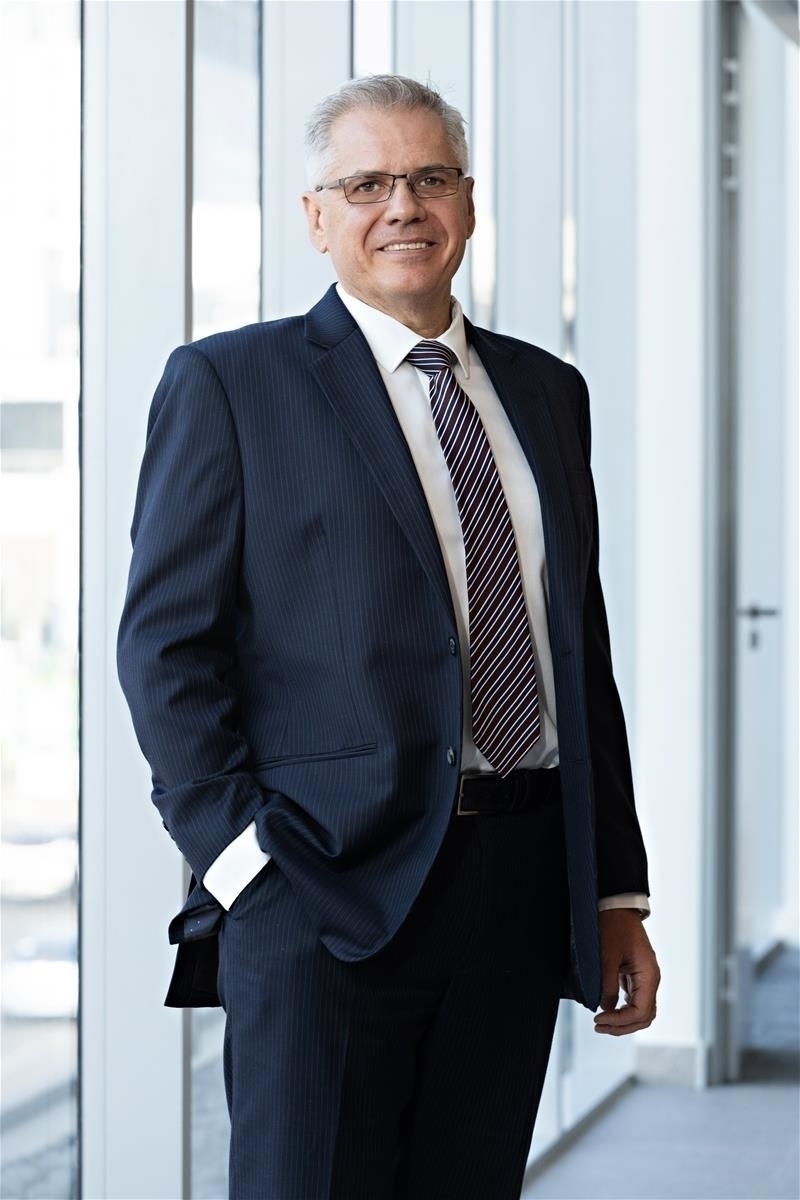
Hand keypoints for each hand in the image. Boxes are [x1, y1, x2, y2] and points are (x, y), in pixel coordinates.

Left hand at [593, 908, 659, 1035]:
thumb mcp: (606, 957)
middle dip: (622, 1026)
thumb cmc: (613, 926)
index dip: (620, 1021)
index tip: (599, 1019)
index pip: (641, 1012)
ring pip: (639, 1010)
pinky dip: (621, 1009)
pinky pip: (633, 999)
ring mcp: (644, 978)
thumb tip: (605, 1008)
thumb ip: (607, 985)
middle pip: (643, 1016)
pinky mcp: (635, 975)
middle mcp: (650, 979)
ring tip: (601, 1022)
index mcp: (649, 975)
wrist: (616, 906)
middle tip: (598, 1026)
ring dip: (622, 1020)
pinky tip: (606, 1009)